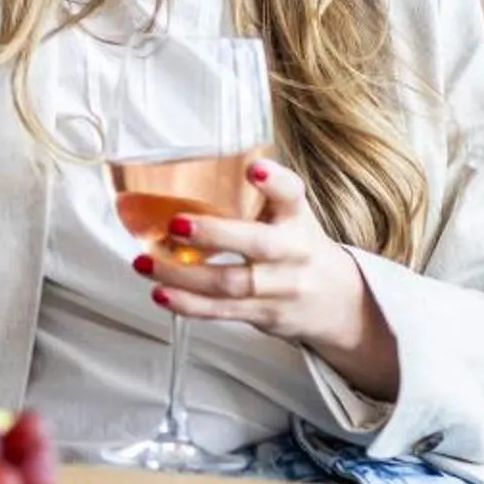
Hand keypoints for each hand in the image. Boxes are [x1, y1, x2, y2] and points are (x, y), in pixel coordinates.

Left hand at [139, 160, 397, 395]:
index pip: (292, 195)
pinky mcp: (265, 314)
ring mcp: (281, 288)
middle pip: (259, 245)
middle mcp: (293, 252)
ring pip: (230, 283)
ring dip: (182, 276)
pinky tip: (161, 294)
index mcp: (297, 219)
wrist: (338, 302)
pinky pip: (223, 311)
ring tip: (145, 263)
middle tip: (176, 224)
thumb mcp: (290, 215)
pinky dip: (189, 305)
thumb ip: (254, 197)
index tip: (254, 169)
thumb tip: (185, 172)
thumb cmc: (298, 247)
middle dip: (215, 234)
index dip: (274, 182)